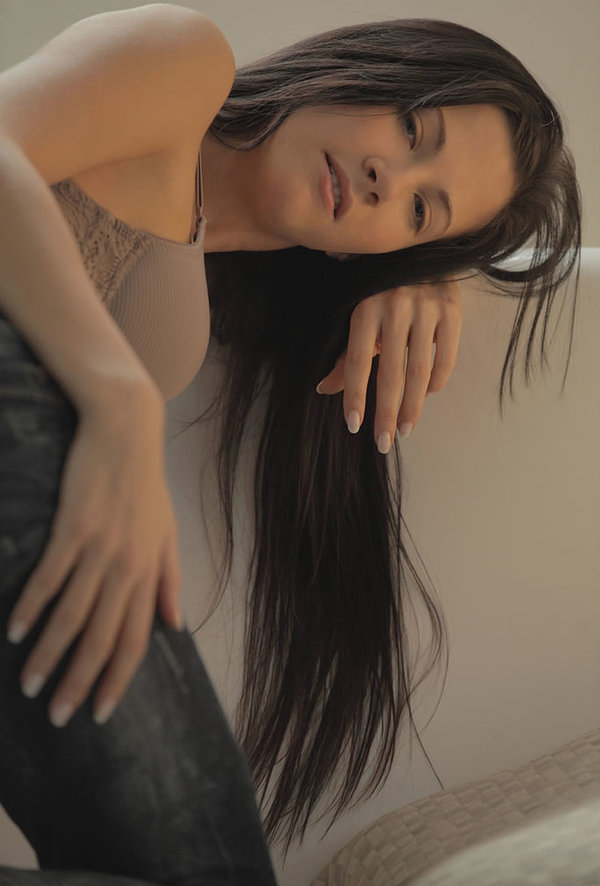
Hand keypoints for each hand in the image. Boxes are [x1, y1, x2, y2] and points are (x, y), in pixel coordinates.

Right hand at [6, 397, 182, 727]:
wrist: (127, 430)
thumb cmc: (146, 485)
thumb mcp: (168, 532)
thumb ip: (169, 579)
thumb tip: (176, 622)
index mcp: (149, 571)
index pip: (136, 638)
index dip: (118, 678)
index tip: (101, 713)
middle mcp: (127, 567)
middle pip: (102, 637)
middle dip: (80, 682)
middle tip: (59, 716)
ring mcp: (100, 548)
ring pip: (73, 615)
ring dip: (49, 655)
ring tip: (30, 686)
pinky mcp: (72, 527)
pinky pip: (50, 576)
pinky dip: (32, 607)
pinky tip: (16, 632)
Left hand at [316, 277, 462, 452]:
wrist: (423, 252)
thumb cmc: (383, 291)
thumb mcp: (362, 317)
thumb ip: (347, 356)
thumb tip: (324, 390)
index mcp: (365, 309)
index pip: (357, 362)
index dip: (355, 396)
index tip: (355, 426)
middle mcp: (394, 306)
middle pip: (390, 373)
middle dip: (387, 413)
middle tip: (384, 442)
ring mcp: (425, 308)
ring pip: (419, 371)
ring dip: (413, 407)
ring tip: (405, 430)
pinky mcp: (452, 310)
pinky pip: (444, 358)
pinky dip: (436, 383)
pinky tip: (426, 396)